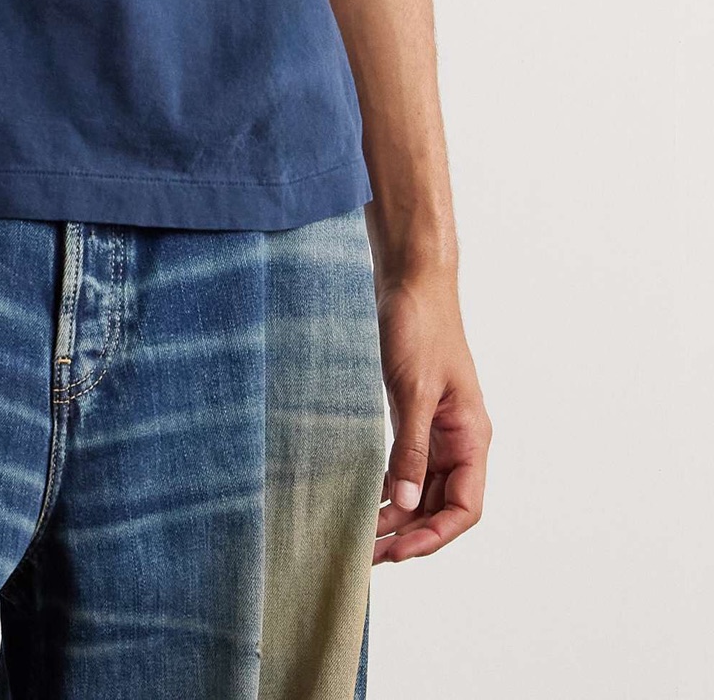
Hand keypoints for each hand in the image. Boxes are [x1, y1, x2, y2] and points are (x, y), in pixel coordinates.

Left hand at [374, 272, 490, 562]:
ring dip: (399, 514)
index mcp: (471, 436)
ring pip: (425, 488)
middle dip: (411, 533)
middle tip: (370, 554)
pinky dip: (392, 485)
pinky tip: (368, 498)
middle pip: (443, 505)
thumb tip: (406, 502)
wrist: (412, 281)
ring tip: (365, 536)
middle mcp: (460, 439)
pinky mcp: (417, 414)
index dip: (434, 535)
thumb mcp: (413, 390)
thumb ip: (411, 447)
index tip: (398, 550)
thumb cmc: (421, 327)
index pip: (465, 506)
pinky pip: (410, 463)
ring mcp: (439, 428)